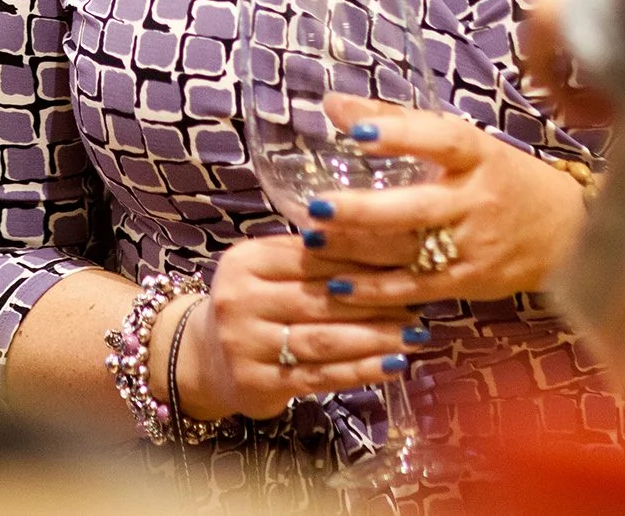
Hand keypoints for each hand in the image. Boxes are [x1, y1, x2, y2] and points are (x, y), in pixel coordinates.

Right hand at [174, 235, 425, 420]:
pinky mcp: (257, 382)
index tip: (408, 259)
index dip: (364, 258)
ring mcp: (245, 344)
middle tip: (421, 299)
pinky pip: (320, 376)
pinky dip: (362, 371)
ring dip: (377, 337)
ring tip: (417, 333)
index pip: (314, 256)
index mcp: (246, 260)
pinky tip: (395, 365)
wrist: (203, 358)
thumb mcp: (267, 270)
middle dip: (377, 300)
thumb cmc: (252, 305)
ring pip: (324, 339)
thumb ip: (311, 257)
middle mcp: (240, 299)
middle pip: (321, 298)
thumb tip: (385, 242)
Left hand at [302, 99, 585, 300]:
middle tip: (317, 205)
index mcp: (479, 155)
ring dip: (357, 249)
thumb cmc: (503, 177)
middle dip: (365, 210)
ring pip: (410, 250)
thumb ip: (399, 121)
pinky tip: (337, 285)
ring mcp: (474, 246)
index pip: (442, 140)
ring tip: (314, 239)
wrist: (566, 234)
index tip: (358, 133)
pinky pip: (416, 288)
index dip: (401, 135)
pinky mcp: (469, 282)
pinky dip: (375, 291)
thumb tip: (332, 104)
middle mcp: (477, 200)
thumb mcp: (466, 144)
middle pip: (418, 206)